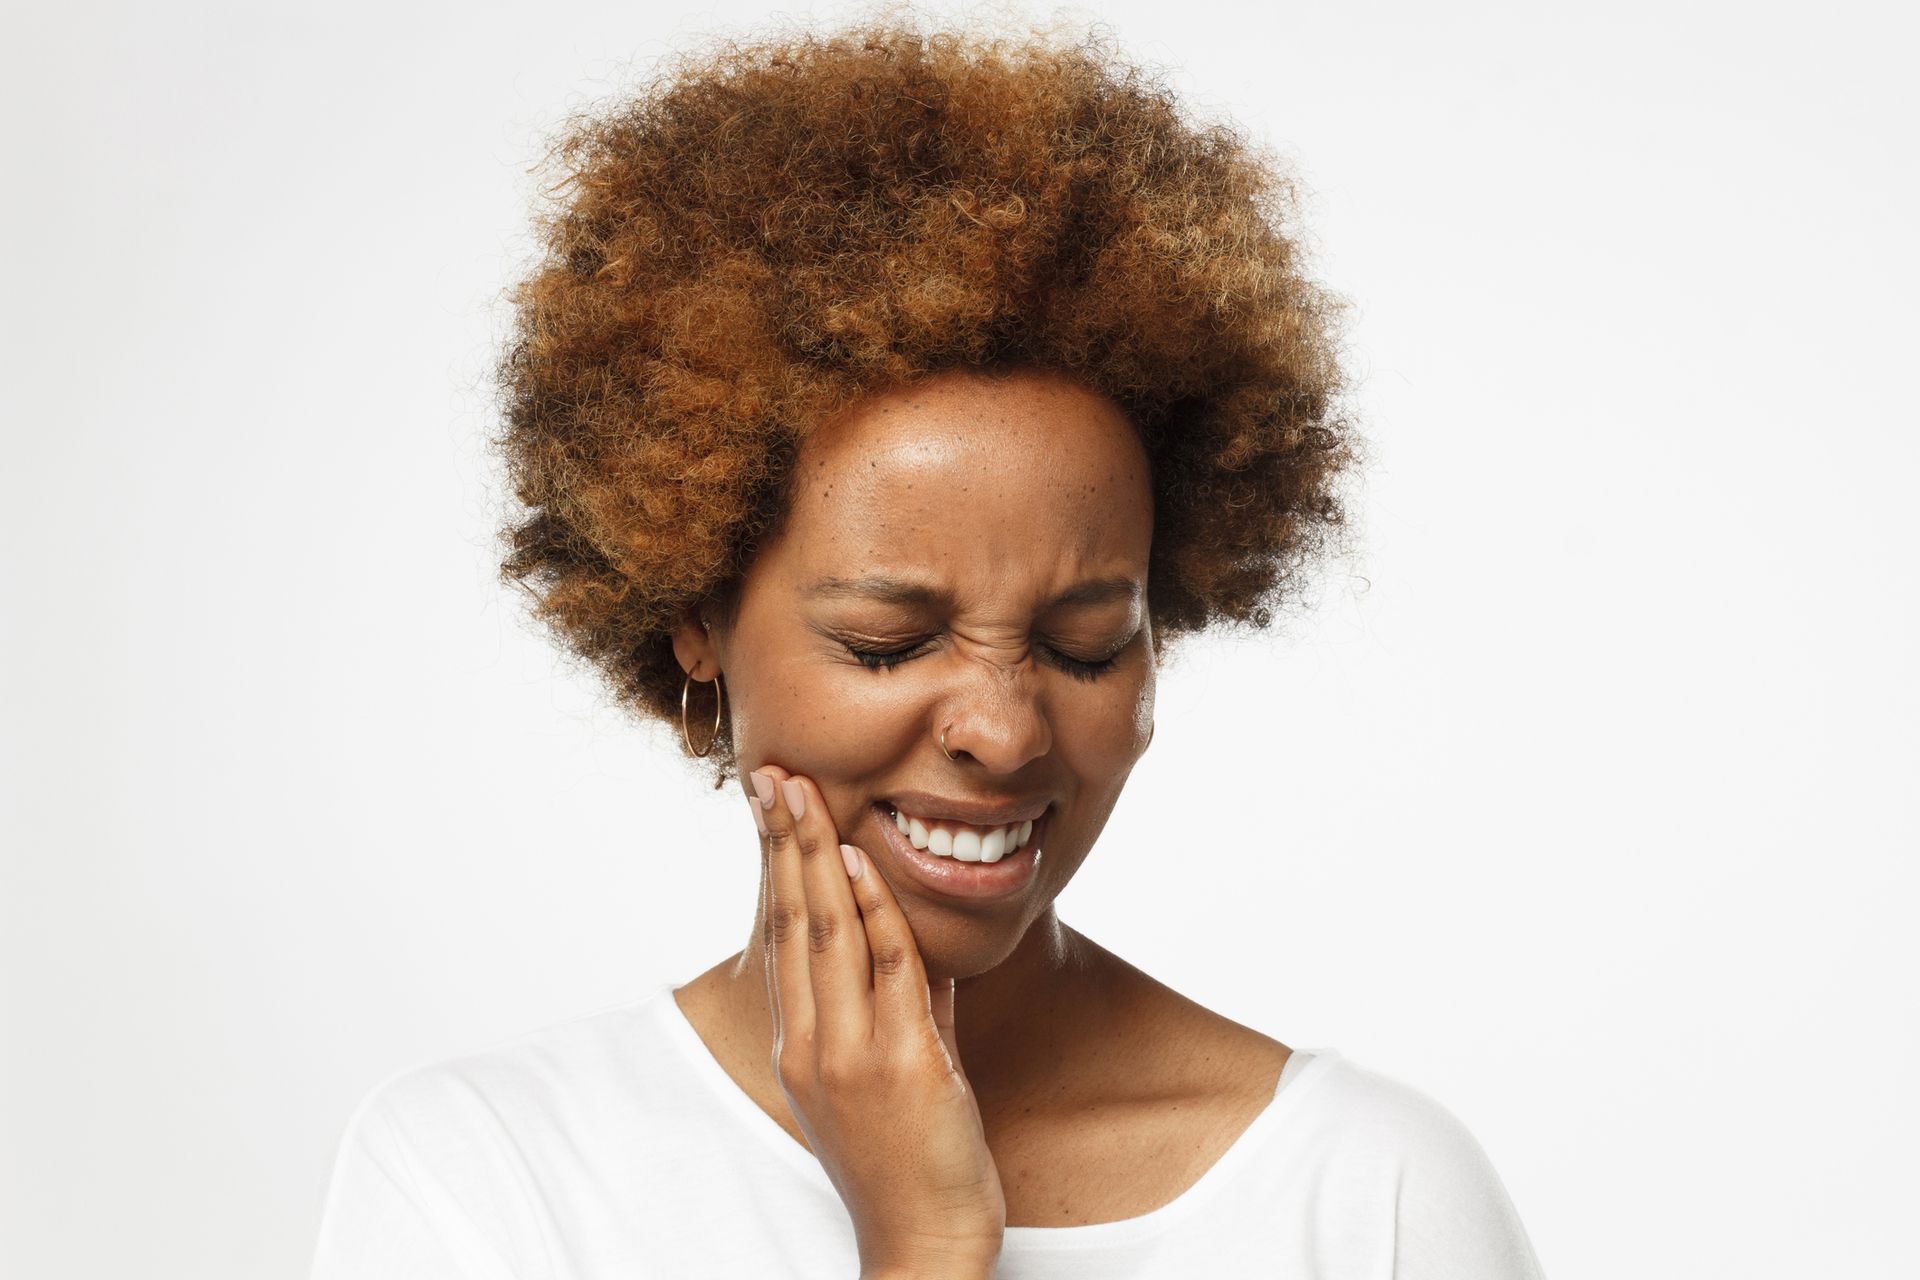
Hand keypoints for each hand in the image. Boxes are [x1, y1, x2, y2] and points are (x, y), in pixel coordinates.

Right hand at [746, 765, 1004, 1278]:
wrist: (924, 1247)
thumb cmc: (911, 1164)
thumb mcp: (894, 1073)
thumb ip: (904, 1007)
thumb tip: (913, 946)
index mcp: (802, 1047)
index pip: (782, 937)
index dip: (775, 868)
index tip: (769, 807)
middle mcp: (814, 1045)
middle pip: (793, 924)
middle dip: (782, 843)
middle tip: (771, 776)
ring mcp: (852, 1054)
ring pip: (827, 936)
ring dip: (815, 858)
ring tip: (802, 795)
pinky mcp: (901, 1065)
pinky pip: (888, 972)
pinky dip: (873, 912)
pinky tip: (861, 862)